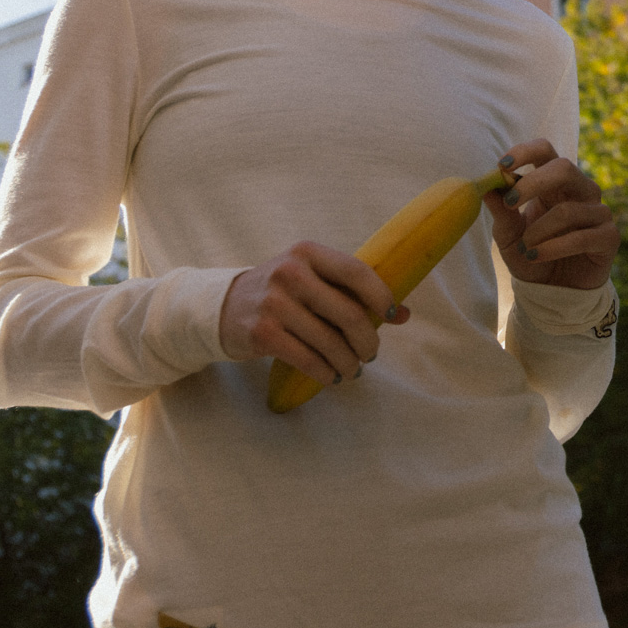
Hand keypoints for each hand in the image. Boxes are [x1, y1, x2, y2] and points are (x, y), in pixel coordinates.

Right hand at [218, 241, 404, 384]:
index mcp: (307, 252)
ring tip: (352, 369)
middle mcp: (290, 273)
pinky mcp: (262, 333)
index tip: (392, 316)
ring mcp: (274, 303)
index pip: (356, 272)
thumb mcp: (312, 280)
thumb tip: (404, 314)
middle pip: (349, 314)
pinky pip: (308, 360)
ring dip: (348, 362)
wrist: (223, 307)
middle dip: (367, 341)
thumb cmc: (281, 293)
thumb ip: (354, 292)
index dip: (381, 296)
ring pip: (331, 342)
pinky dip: (326, 373)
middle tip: (370, 354)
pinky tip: (331, 376)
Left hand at [486, 140, 617, 291]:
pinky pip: (582, 237)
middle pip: (564, 168)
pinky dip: (554, 248)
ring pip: (567, 210)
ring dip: (538, 231)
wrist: (553, 292)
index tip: (502, 165)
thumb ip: (501, 213)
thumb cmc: (531, 255)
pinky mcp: (608, 236)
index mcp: (554, 182)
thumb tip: (486, 188)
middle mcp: (580, 191)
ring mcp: (598, 212)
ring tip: (525, 249)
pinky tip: (536, 256)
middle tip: (510, 203)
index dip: (525, 152)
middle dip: (533, 183)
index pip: (545, 150)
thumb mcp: (508, 236)